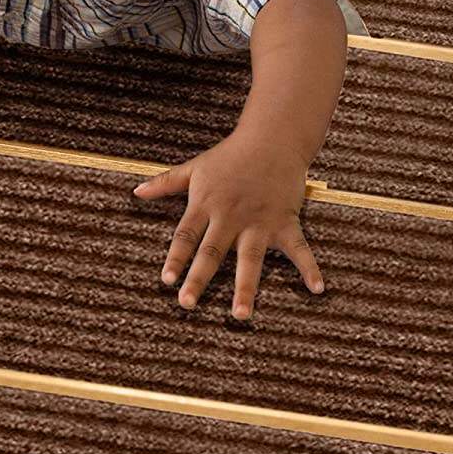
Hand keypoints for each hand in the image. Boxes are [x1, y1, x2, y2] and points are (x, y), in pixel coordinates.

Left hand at [130, 128, 323, 317]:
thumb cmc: (231, 154)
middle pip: (211, 252)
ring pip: (250, 259)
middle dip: (199, 279)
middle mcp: (230, 217)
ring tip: (240, 315)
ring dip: (245, 287)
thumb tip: (136, 191)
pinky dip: (309, 268)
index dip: (175, 258)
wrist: (272, 138)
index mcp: (206, 205)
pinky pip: (299, 249)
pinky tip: (317, 289)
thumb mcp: (195, 167)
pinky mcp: (285, 222)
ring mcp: (259, 222)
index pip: (186, 235)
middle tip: (187, 304)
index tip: (166, 280)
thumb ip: (165, 183)